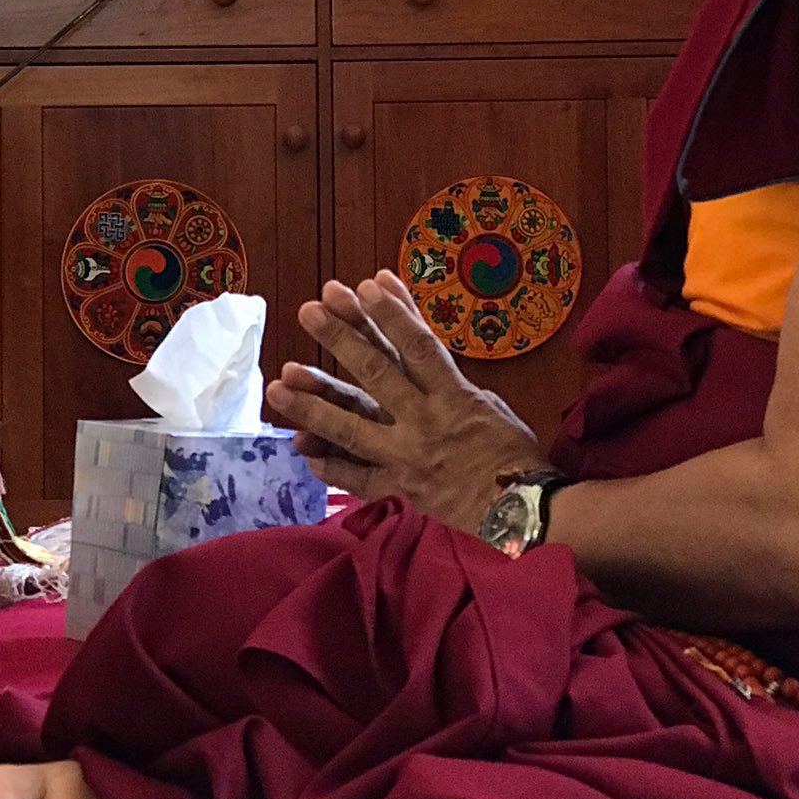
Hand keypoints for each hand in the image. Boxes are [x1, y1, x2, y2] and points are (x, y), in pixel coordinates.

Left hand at [267, 270, 541, 533]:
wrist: (521, 513)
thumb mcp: (488, 402)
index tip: (365, 284)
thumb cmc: (512, 451)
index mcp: (453, 397)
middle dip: (341, 339)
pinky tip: (302, 448)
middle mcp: (424, 423)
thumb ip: (447, 376)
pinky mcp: (399, 489)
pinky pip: (358, 478)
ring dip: (313, 404)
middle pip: (376, 375)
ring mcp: (406, 458)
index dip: (391, 314)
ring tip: (278, 384)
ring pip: (351, 428)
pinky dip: (330, 464)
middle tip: (309, 310)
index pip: (417, 347)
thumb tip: (414, 338)